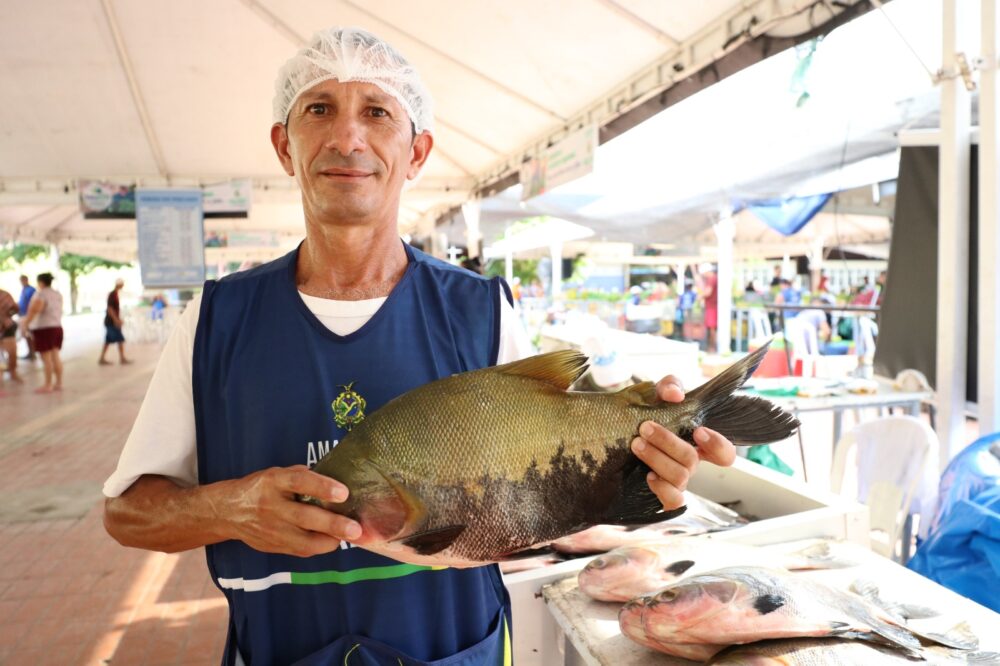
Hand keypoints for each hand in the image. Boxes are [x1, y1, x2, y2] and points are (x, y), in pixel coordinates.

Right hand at [224, 465, 361, 557]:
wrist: (228, 512)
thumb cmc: (261, 488)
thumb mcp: (278, 474)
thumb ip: (302, 477)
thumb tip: (335, 482)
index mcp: (273, 481)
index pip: (299, 482)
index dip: (322, 487)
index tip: (343, 493)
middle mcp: (271, 506)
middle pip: (304, 517)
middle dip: (333, 524)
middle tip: (355, 529)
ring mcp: (271, 529)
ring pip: (304, 540)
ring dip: (331, 541)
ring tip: (351, 537)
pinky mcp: (273, 546)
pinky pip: (301, 550)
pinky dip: (320, 546)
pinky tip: (333, 541)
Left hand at [630, 375, 736, 510]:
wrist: (610, 433)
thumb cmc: (642, 413)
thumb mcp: (654, 394)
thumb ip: (668, 386)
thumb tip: (676, 395)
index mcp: (696, 443)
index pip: (724, 453)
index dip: (717, 444)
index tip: (698, 430)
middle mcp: (689, 464)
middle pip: (692, 459)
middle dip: (668, 442)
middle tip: (645, 427)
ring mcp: (676, 481)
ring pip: (680, 477)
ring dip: (657, 458)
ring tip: (636, 444)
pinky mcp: (661, 496)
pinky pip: (673, 502)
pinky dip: (662, 489)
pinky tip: (647, 476)